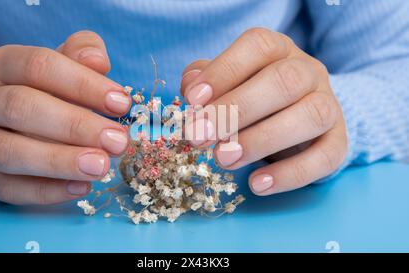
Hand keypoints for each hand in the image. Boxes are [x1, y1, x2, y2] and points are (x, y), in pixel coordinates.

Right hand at [0, 31, 130, 204]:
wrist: (21, 120)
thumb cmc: (53, 88)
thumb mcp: (68, 63)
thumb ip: (84, 52)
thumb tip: (98, 61)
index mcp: (6, 64)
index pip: (40, 65)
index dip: (83, 84)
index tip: (121, 104)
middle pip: (21, 108)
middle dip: (74, 126)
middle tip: (117, 142)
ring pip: (9, 153)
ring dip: (58, 162)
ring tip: (101, 167)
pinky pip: (8, 188)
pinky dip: (46, 191)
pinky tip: (82, 188)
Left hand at [181, 28, 346, 195]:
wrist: (301, 118)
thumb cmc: (255, 97)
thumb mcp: (229, 82)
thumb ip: (207, 80)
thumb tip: (190, 85)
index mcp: (278, 50)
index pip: (257, 47)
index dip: (224, 71)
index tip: (193, 100)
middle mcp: (309, 72)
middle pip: (284, 81)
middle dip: (236, 110)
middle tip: (199, 137)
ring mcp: (329, 105)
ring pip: (310, 116)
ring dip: (261, 140)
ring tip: (223, 160)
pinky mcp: (338, 141)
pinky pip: (326, 156)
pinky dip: (290, 174)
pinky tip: (257, 184)